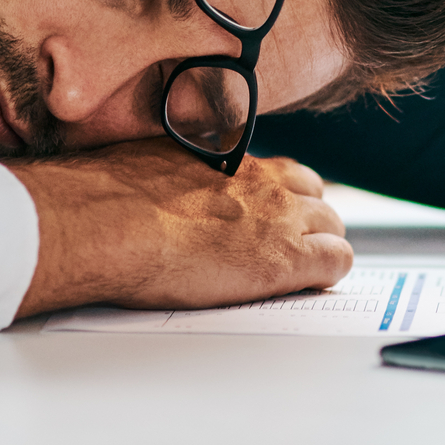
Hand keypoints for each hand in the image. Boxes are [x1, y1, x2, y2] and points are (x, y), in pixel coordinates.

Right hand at [2, 138, 352, 319]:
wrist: (108, 223)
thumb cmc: (109, 198)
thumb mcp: (146, 164)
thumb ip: (169, 170)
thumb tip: (152, 180)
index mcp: (227, 158)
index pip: (275, 171)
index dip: (275, 198)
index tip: (263, 217)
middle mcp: (261, 180)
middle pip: (313, 193)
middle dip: (305, 219)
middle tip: (285, 246)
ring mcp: (279, 217)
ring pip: (333, 226)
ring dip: (319, 246)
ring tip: (298, 271)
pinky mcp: (287, 257)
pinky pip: (337, 261)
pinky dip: (326, 274)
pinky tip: (306, 287)